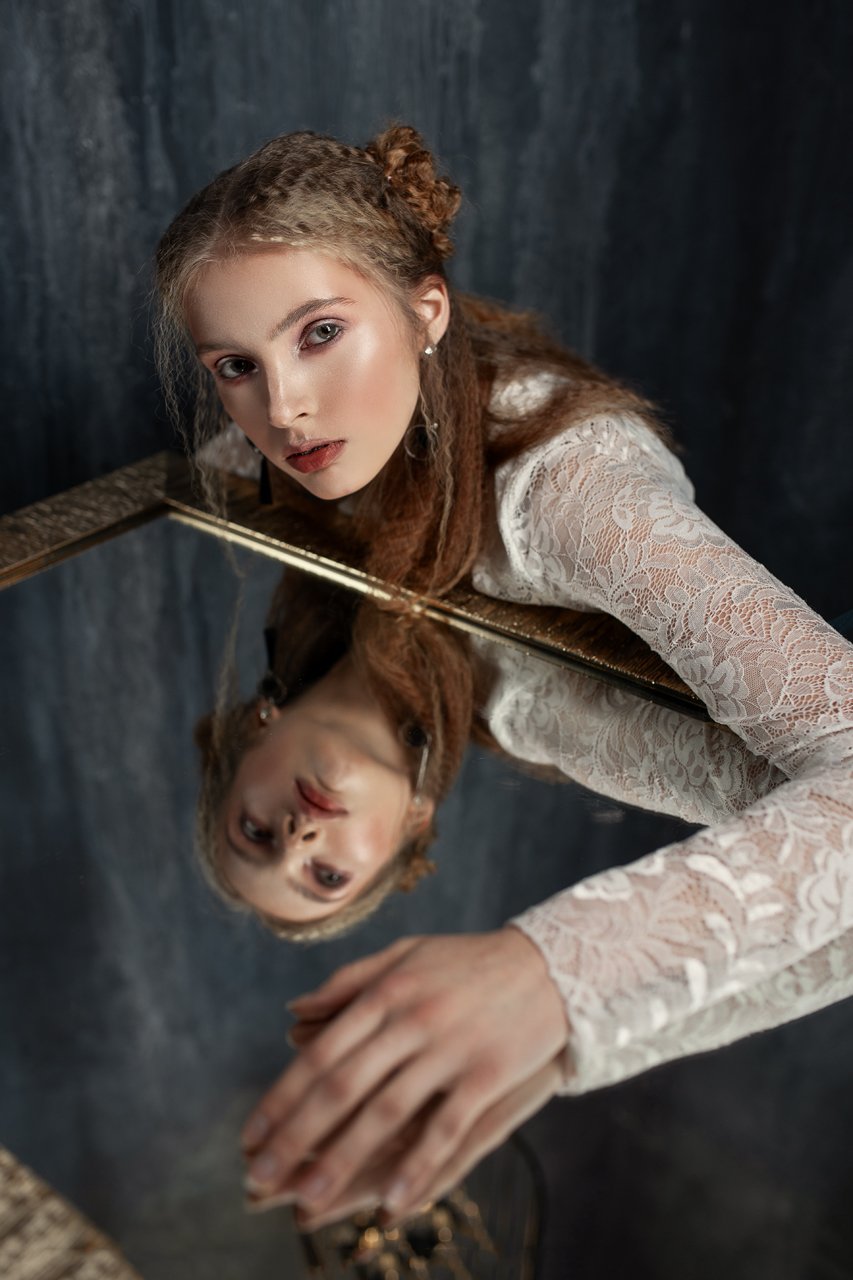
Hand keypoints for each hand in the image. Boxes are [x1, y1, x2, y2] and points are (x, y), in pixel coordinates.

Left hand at [241, 928, 568, 1221]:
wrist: (553, 963)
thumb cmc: (470, 962)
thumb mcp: (407, 955)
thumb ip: (348, 983)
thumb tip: (292, 1014)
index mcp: (386, 990)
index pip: (321, 1053)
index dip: (282, 1098)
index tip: (251, 1136)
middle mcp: (411, 1018)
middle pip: (342, 1087)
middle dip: (296, 1138)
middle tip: (259, 1180)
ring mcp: (450, 1047)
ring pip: (386, 1114)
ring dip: (343, 1162)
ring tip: (308, 1204)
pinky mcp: (488, 1073)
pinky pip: (446, 1129)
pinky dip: (416, 1167)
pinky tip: (390, 1201)